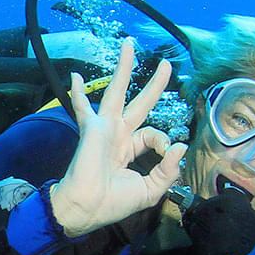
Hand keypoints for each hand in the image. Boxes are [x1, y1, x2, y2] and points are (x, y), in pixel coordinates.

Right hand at [47, 39, 184, 235]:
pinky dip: (78, 93)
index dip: (165, 143)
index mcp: (130, 149)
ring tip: (129, 45)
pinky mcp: (94, 129)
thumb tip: (180, 145)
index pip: (153, 135)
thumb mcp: (151, 189)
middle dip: (154, 84)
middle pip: (140, 103)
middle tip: (166, 64)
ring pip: (117, 92)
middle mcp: (118, 136)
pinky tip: (74, 76)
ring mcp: (105, 129)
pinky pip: (83, 107)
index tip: (167, 155)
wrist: (87, 208)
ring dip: (123, 68)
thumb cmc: (114, 203)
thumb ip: (168, 170)